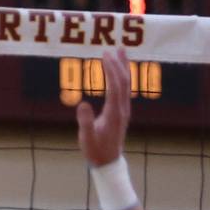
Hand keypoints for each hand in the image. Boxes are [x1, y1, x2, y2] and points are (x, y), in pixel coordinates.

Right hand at [76, 49, 130, 166]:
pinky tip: (119, 70)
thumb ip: (85, 122)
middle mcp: (122, 108)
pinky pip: (124, 89)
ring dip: (124, 67)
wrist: (108, 161)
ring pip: (126, 84)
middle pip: (123, 82)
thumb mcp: (86, 138)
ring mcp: (123, 109)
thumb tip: (82, 103)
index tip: (104, 55)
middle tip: (111, 49)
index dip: (111, 70)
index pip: (115, 86)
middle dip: (118, 64)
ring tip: (121, 52)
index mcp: (114, 113)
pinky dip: (122, 76)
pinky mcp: (121, 111)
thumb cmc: (95, 150)